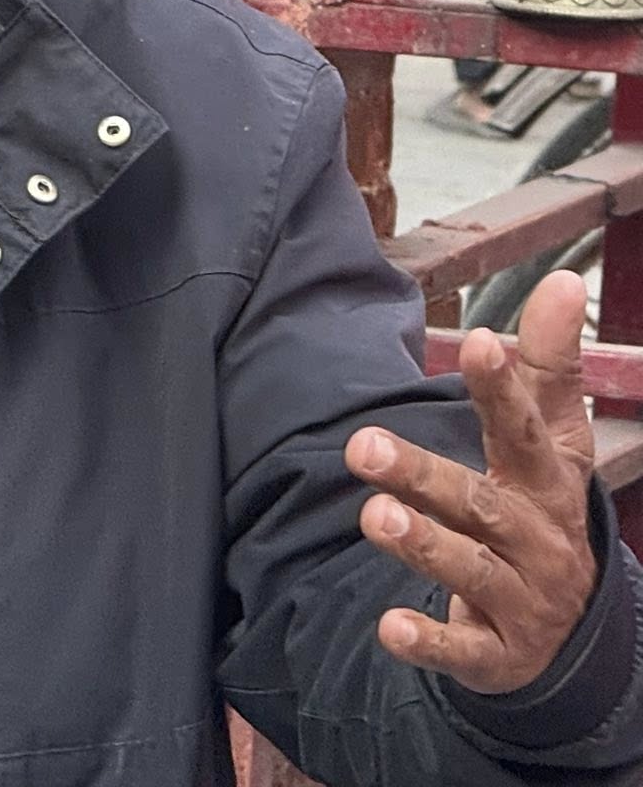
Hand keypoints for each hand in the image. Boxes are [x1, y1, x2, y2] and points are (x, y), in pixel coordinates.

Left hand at [345, 271, 598, 694]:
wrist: (570, 628)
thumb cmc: (542, 507)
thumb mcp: (551, 438)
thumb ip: (547, 363)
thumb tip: (560, 278)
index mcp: (546, 482)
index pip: (525, 429)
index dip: (504, 387)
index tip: (479, 341)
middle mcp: (537, 539)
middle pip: (480, 504)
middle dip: (423, 475)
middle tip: (361, 445)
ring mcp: (520, 599)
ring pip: (470, 570)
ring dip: (422, 545)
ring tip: (372, 516)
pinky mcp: (497, 654)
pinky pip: (462, 651)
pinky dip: (427, 641)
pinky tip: (389, 628)